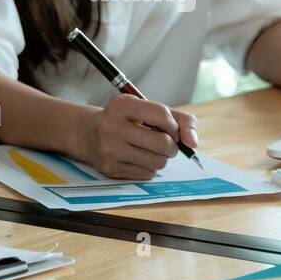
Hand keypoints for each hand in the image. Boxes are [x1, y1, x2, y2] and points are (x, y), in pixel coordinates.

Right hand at [77, 93, 198, 180]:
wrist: (87, 133)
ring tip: (149, 150)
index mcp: (121, 105)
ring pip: (158, 162)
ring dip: (161, 158)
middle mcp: (111, 126)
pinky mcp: (109, 168)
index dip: (174, 125)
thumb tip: (193, 143)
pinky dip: (148, 168)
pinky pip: (146, 174)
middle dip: (171, 145)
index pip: (163, 116)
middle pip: (163, 143)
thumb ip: (179, 119)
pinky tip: (136, 158)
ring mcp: (109, 149)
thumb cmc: (125, 120)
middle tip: (163, 142)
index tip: (170, 128)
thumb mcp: (147, 109)